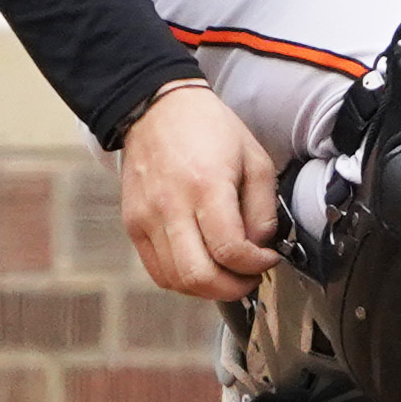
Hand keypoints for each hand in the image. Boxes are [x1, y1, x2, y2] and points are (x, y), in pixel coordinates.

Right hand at [119, 79, 288, 300]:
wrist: (157, 112)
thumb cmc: (210, 130)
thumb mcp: (255, 158)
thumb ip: (263, 207)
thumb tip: (261, 245)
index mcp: (206, 187)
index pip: (229, 249)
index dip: (255, 265)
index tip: (268, 260)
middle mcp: (171, 208)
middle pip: (197, 276)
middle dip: (231, 289)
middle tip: (251, 280)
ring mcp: (146, 220)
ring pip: (174, 280)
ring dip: (206, 289)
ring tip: (229, 276)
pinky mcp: (132, 226)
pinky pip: (156, 270)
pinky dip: (182, 280)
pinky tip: (203, 267)